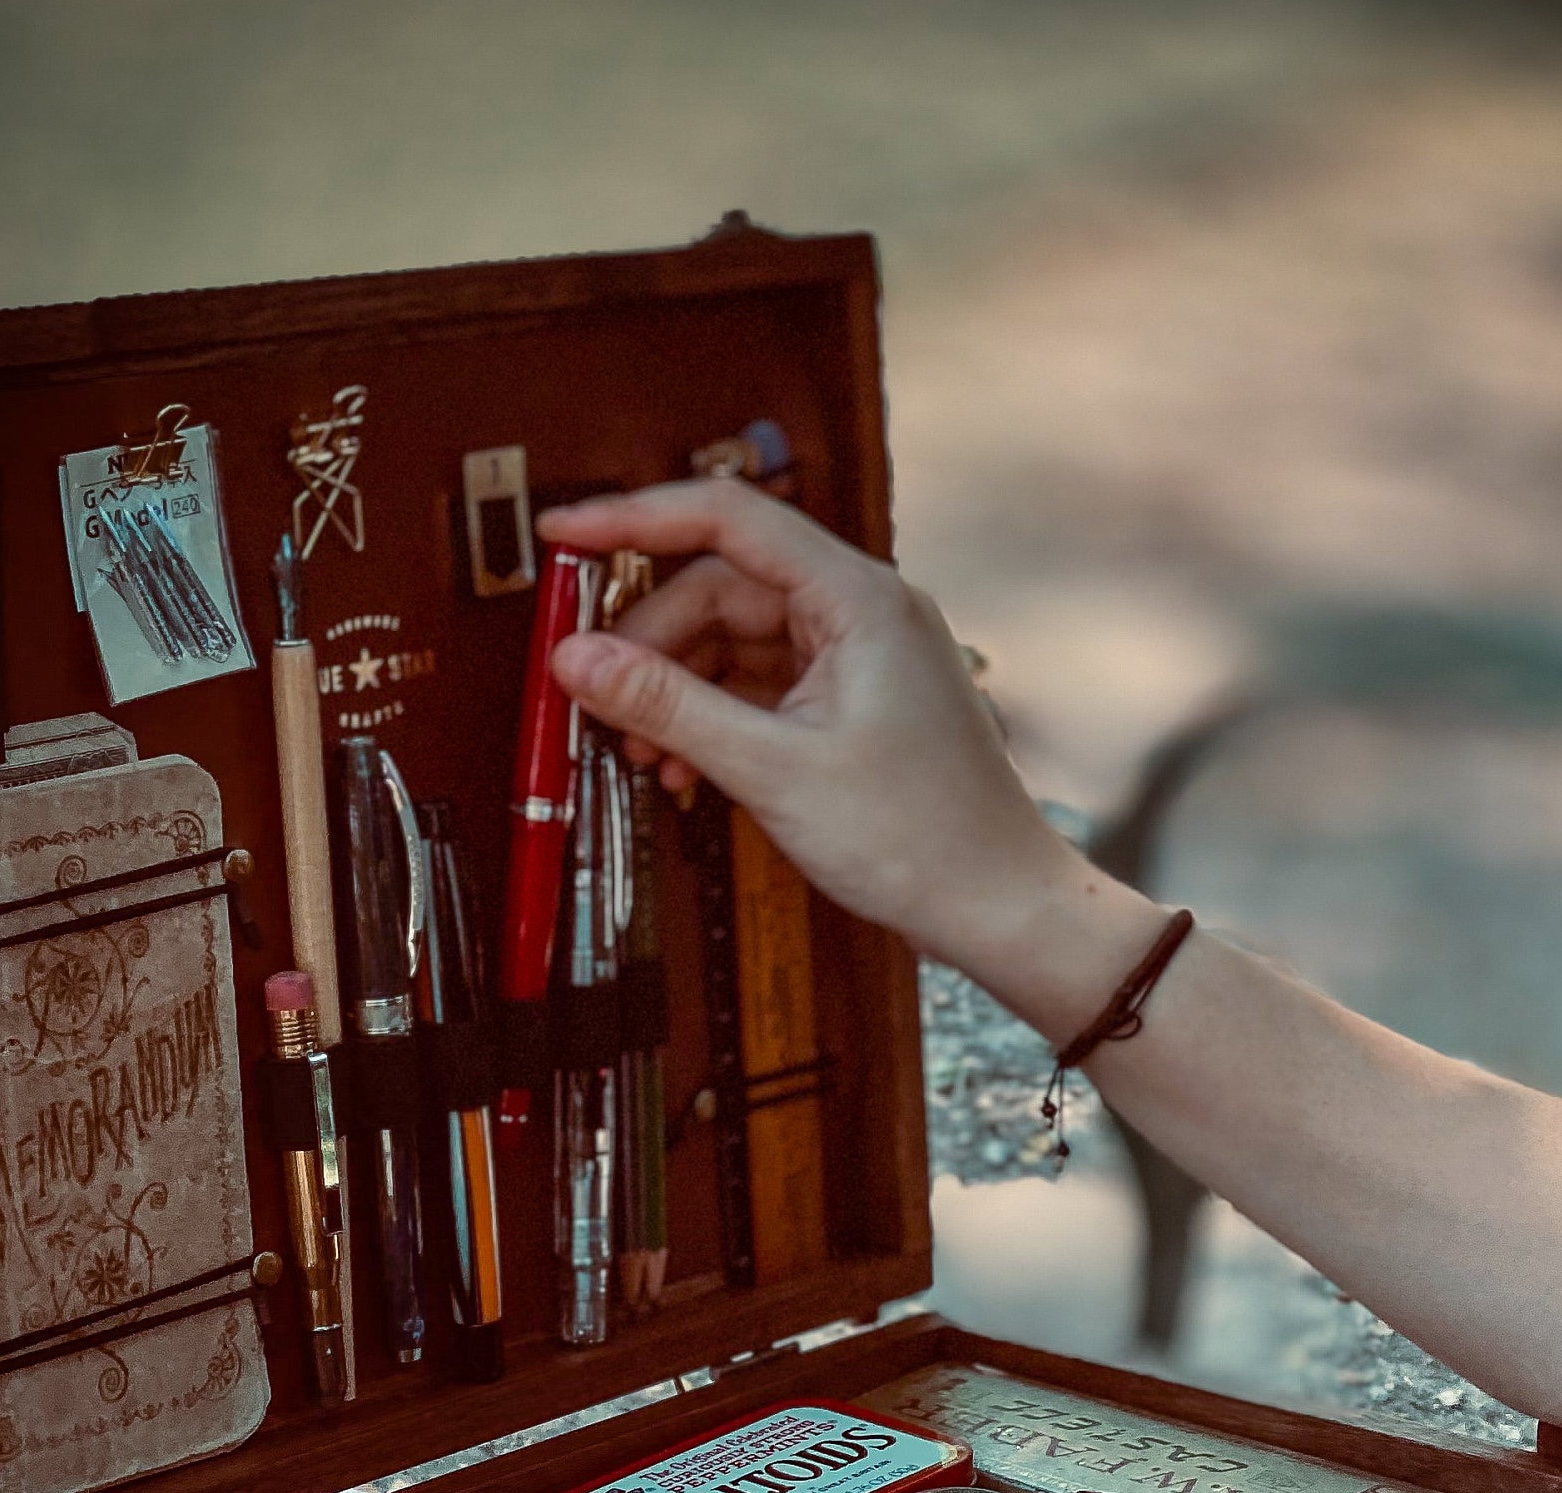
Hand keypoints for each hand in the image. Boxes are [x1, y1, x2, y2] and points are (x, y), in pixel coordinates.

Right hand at [533, 482, 1113, 984]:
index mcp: (857, 597)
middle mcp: (861, 609)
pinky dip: (717, 719)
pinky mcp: (854, 700)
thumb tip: (574, 660)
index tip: (562, 534)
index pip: (726, 520)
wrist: (999, 905)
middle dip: (651, 644)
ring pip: (735, 641)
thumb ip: (668, 705)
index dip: (633, 519)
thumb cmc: (918, 838)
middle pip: (721, 590)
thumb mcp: (772, 770)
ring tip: (642, 754)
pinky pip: (763, 685)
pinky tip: (685, 770)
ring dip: (679, 692)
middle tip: (596, 702)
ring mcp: (860, 655)